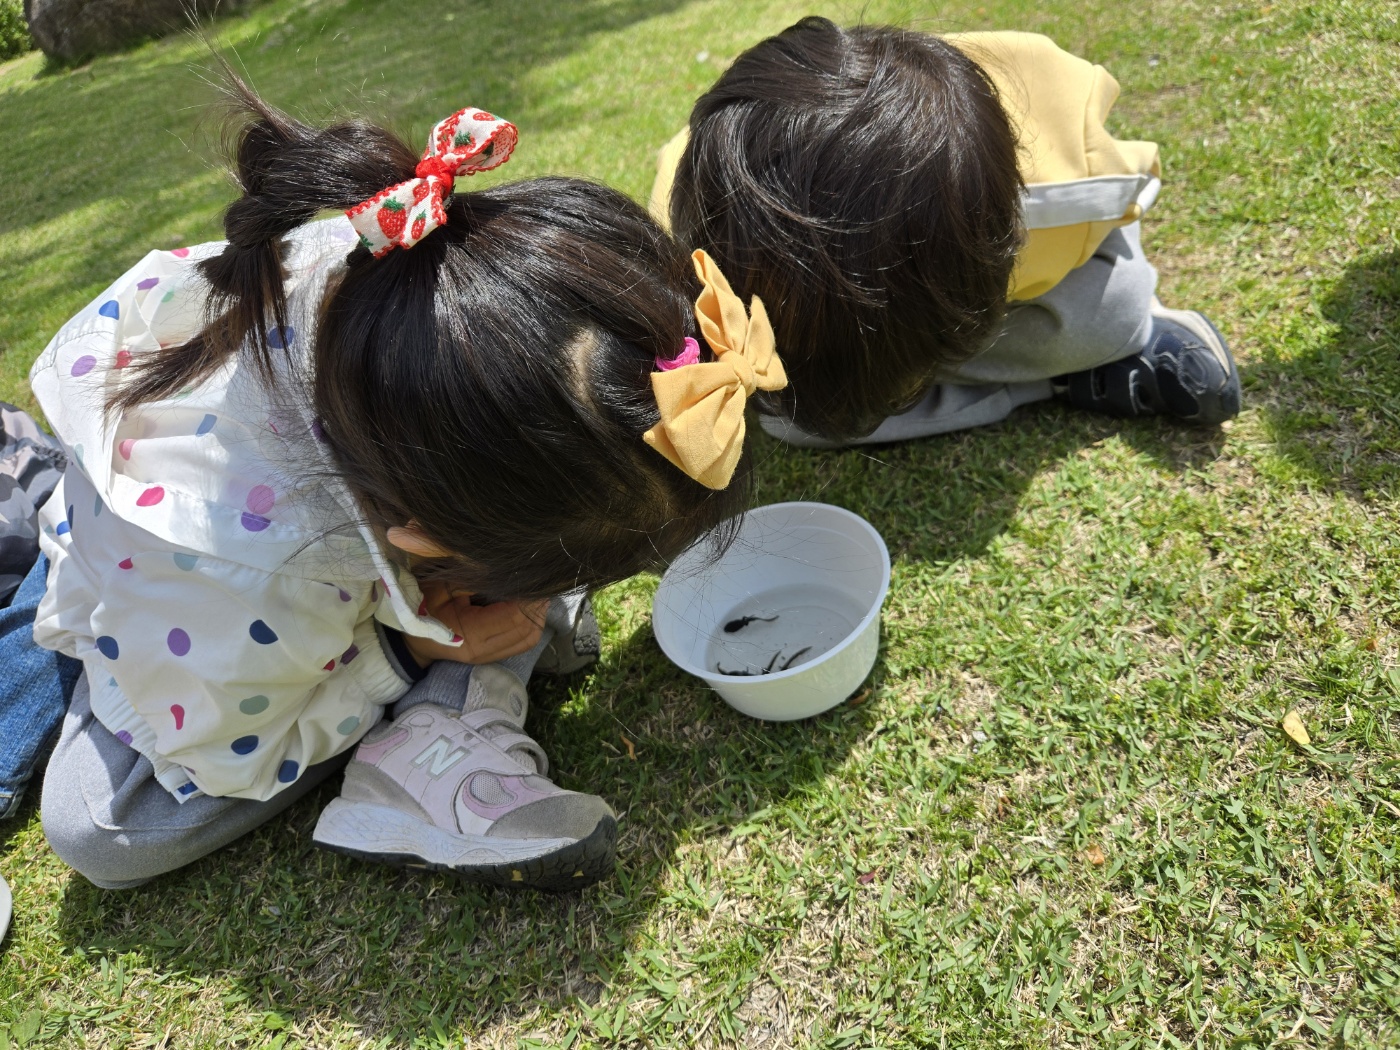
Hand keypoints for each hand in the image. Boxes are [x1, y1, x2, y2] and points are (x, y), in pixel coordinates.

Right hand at [402, 582, 546, 666]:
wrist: (410, 639)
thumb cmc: (422, 605)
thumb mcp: (441, 584)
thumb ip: (473, 576)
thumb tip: (503, 566)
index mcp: (468, 633)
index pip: (514, 616)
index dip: (527, 597)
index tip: (530, 574)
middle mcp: (482, 650)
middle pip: (527, 630)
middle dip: (536, 605)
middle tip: (539, 582)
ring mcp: (488, 656)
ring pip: (528, 639)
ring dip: (537, 615)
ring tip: (535, 593)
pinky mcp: (492, 655)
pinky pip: (521, 643)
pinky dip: (530, 624)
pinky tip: (528, 606)